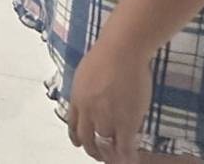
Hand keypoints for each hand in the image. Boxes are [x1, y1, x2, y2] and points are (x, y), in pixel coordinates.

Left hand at [67, 36, 151, 161]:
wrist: (121, 50)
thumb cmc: (105, 55)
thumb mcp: (84, 74)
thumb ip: (85, 90)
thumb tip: (88, 97)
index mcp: (77, 98)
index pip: (72, 125)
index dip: (77, 137)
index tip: (80, 143)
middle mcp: (88, 111)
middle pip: (87, 138)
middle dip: (93, 150)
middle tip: (100, 155)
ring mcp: (106, 117)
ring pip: (106, 144)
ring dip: (111, 153)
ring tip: (117, 157)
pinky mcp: (126, 121)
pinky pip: (124, 147)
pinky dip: (127, 155)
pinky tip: (131, 157)